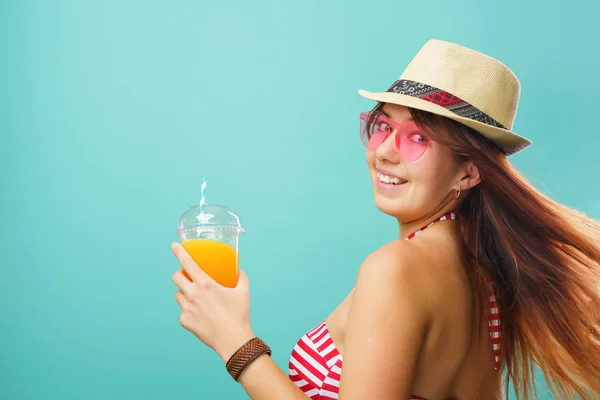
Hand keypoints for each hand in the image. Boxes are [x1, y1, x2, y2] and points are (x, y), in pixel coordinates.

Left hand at [171, 242, 254, 360]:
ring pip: (178, 294)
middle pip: (176, 277)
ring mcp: (187, 308)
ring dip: (184, 292)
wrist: (233, 340)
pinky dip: (189, 310)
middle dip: (181, 274)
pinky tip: (200, 314)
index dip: (179, 252)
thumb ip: (241, 277)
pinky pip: (183, 311)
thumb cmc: (239, 315)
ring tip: (196, 297)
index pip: (187, 263)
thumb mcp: (244, 291)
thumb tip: (239, 269)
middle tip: (189, 277)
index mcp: (206, 284)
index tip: (173, 245)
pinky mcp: (185, 321)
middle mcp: (193, 294)